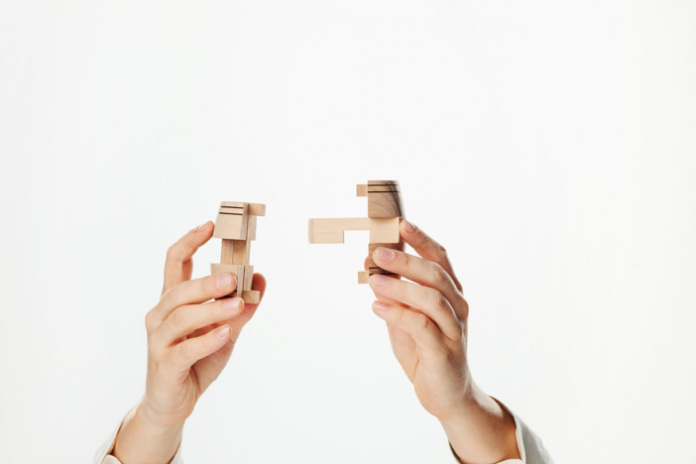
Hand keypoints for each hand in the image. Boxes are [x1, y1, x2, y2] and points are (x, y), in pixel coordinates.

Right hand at [113, 222, 265, 463]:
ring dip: (211, 308)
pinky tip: (225, 333)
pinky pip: (185, 349)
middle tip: (233, 277)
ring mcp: (159, 340)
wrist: (174, 402)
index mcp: (172, 300)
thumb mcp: (225, 331)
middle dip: (206, 281)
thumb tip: (261, 280)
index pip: (175, 262)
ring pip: (182, 316)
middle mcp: (160, 315)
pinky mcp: (164, 364)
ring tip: (236, 304)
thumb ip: (241, 307)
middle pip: (179, 288)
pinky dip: (207, 340)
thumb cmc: (197, 360)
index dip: (190, 241)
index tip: (210, 225)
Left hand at [368, 220, 517, 463]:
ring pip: (432, 299)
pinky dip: (398, 314)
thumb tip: (368, 264)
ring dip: (401, 286)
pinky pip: (422, 327)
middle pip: (436, 275)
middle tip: (378, 252)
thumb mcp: (404, 316)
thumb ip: (391, 292)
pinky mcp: (444, 351)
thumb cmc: (425, 350)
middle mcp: (457, 307)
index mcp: (450, 293)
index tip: (399, 223)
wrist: (446, 394)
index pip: (440, 258)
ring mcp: (454, 329)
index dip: (421, 239)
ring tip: (373, 280)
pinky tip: (377, 307)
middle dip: (406, 260)